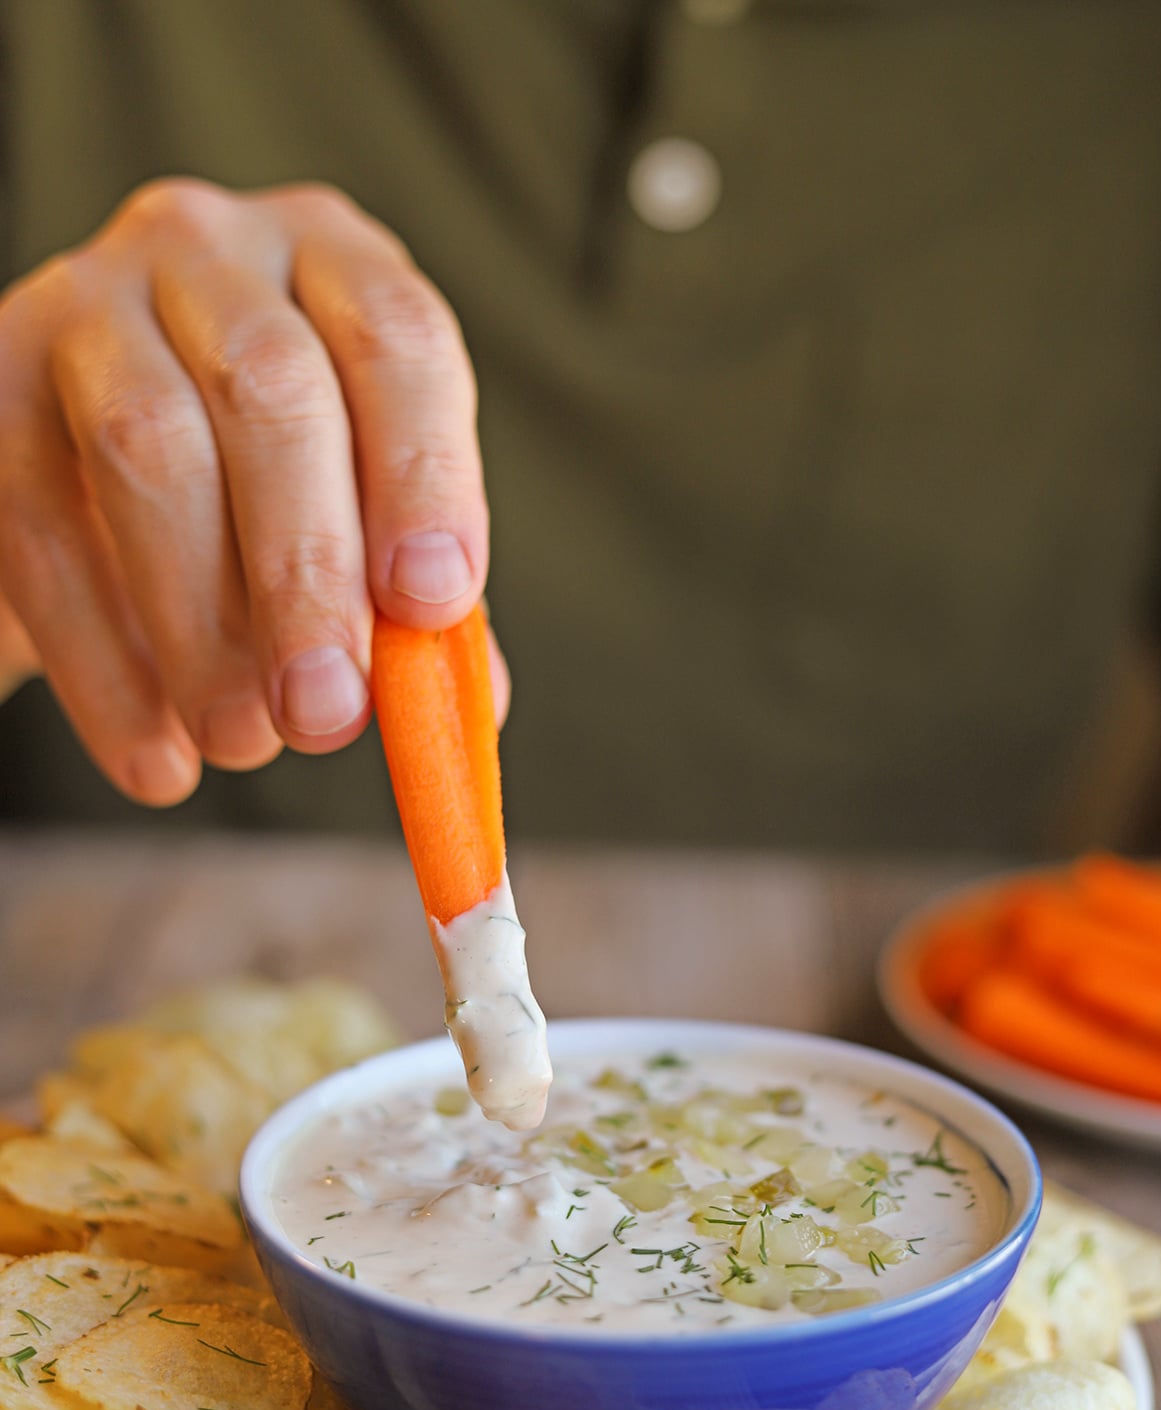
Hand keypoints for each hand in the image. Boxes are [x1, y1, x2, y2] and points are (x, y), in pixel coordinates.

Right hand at [0, 180, 506, 802]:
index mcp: (331, 264)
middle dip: (305, 571)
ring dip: (201, 625)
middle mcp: (209, 252)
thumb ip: (407, 599)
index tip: (431, 602)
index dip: (422, 472)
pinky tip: (158, 762)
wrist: (82, 485)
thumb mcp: (349, 519)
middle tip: (325, 715)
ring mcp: (84, 306)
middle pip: (267, 389)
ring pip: (144, 446)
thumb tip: (473, 702)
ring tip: (242, 744)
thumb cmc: (254, 498)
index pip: (396, 336)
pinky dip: (105, 668)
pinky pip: (41, 531)